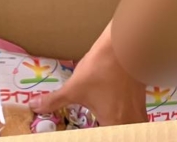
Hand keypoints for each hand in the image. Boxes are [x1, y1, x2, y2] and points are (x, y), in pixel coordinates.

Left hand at [30, 24, 147, 126]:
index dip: (97, 135)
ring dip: (120, 127)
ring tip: (107, 123)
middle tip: (97, 127)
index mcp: (114, 123)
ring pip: (132, 125)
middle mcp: (131, 120)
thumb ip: (54, 101)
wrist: (126, 44)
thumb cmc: (101, 67)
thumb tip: (34, 106)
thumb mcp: (74, 86)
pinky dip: (127, 117)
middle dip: (109, 131)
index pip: (106, 138)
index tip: (91, 131)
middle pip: (122, 134)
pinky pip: (136, 116)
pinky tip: (118, 111)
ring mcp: (139, 108)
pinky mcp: (142, 98)